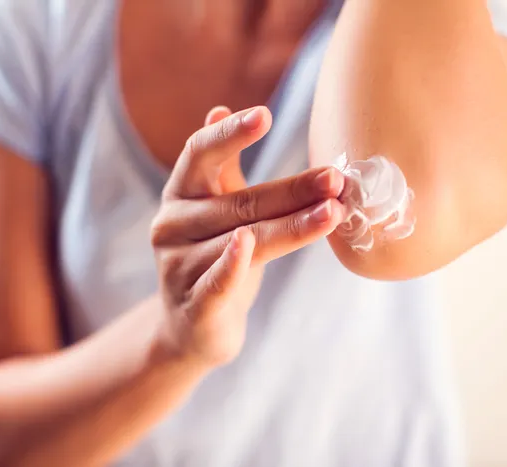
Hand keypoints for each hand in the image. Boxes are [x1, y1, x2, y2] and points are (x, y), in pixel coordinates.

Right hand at [151, 106, 345, 365]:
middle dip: (292, 190)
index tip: (265, 116)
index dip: (230, 135)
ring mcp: (178, 268)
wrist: (193, 328)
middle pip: (238, 202)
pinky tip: (246, 245)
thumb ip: (222, 168)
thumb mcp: (218, 210)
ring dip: (291, 227)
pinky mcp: (193, 306)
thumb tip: (217, 109)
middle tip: (335, 179)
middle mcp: (171, 226)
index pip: (199, 154)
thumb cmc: (214, 258)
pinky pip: (216, 283)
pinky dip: (231, 266)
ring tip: (333, 212)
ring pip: (242, 240)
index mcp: (180, 195)